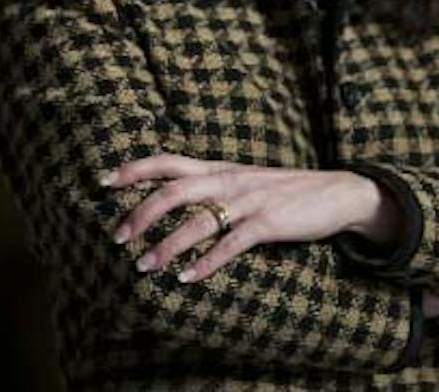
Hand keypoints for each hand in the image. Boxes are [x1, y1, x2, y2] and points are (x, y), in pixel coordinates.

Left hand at [103, 154, 396, 281]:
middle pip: (173, 191)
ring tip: (144, 266)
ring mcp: (248, 201)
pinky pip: (231, 244)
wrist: (335, 191)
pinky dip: (206, 261)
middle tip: (118, 237)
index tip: (103, 181)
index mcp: (218, 168)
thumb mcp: (241, 180)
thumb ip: (209, 186)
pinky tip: (187, 277)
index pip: (167, 161)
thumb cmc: (281, 190)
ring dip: (167, 245)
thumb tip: (170, 197)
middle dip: (141, 214)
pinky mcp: (268, 223)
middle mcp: (227, 180)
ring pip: (197, 221)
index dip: (134, 169)